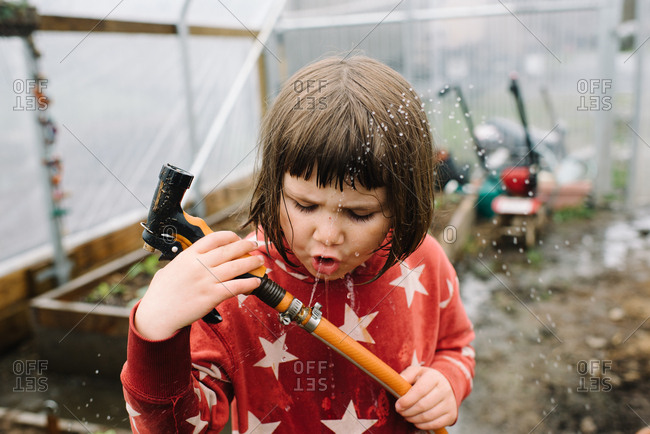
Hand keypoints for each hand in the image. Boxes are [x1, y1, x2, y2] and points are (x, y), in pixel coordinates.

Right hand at [134, 231, 263, 339]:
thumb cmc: (161, 293)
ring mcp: (206, 280)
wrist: (157, 315)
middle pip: (229, 251)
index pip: (214, 238)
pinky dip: (249, 283)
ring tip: (260, 260)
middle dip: (245, 246)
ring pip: (236, 267)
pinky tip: (256, 281)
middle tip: (254, 244)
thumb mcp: (170, 269)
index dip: (229, 236)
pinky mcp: (211, 296)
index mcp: (189, 255)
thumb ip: (184, 261)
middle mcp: (199, 265)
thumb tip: (195, 257)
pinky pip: (235, 287)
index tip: (237, 237)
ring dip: (251, 262)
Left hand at [395, 366, 456, 429]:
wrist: (446, 385)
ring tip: (407, 416)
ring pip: (428, 416)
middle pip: (423, 405)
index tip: (398, 405)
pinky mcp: (451, 415)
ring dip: (413, 419)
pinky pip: (435, 424)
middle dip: (408, 411)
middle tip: (400, 411)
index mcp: (434, 377)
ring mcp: (449, 403)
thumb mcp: (416, 372)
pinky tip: (416, 421)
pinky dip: (422, 425)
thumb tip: (397, 383)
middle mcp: (444, 390)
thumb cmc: (426, 379)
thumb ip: (406, 375)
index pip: (419, 391)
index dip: (407, 400)